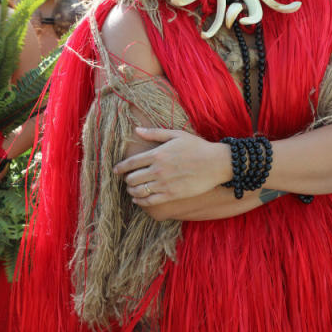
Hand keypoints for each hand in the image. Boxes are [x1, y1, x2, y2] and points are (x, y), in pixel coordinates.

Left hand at [113, 127, 229, 206]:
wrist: (215, 163)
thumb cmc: (197, 147)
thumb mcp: (176, 135)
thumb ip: (154, 133)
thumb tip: (136, 130)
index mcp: (157, 154)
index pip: (131, 163)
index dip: (121, 167)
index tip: (116, 170)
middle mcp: (158, 169)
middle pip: (132, 178)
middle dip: (127, 180)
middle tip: (127, 180)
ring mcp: (164, 183)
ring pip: (138, 191)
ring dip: (131, 191)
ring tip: (132, 190)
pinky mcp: (172, 195)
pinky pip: (150, 201)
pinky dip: (140, 201)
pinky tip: (138, 199)